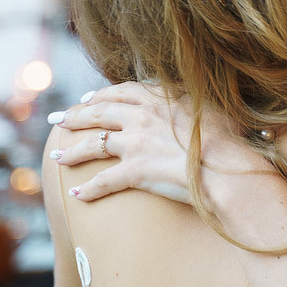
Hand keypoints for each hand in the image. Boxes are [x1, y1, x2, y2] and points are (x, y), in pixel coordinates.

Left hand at [48, 82, 262, 203]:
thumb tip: (193, 98)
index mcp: (161, 98)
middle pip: (98, 112)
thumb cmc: (231, 141)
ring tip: (56, 156)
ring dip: (72, 151)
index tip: (88, 98)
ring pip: (94, 145)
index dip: (101, 95)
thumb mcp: (213, 108)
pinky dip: (89, 189)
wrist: (230, 168)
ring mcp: (137, 143)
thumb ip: (193, 101)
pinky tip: (76, 194)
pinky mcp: (135, 171)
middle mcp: (143, 116)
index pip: (121, 91)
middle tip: (58, 121)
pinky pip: (104, 181)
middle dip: (74, 116)